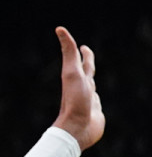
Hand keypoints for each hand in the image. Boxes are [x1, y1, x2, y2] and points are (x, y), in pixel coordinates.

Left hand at [52, 26, 103, 150]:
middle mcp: (83, 87)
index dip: (82, 51)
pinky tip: (94, 100)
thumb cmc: (74, 100)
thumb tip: (59, 28)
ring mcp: (89, 100)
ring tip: (89, 76)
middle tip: (86, 53)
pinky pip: (97, 103)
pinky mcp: (95, 113)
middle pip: (86, 71)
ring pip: (91, 86)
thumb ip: (69, 52)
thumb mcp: (72, 72)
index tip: (81, 44)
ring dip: (91, 80)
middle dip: (87, 61)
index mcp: (77, 78)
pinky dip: (97, 98)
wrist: (77, 127)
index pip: (81, 61)